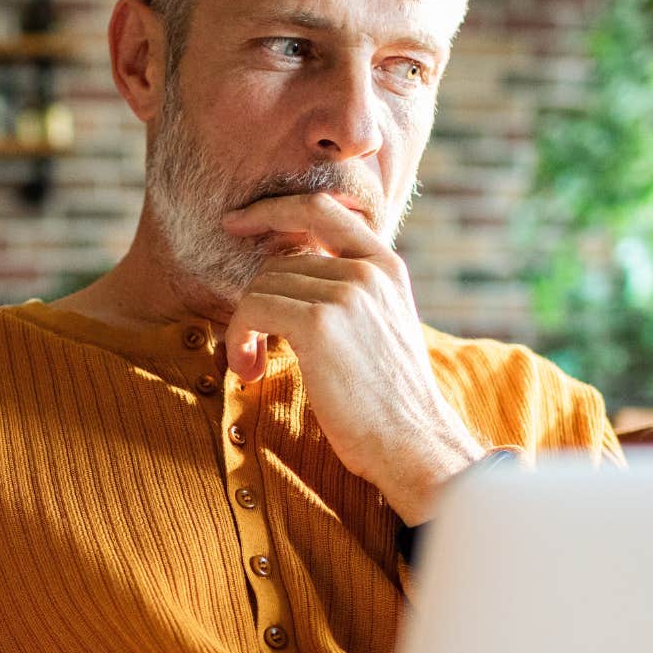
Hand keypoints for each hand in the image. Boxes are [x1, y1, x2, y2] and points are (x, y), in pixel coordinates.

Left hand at [222, 192, 484, 523]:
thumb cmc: (390, 401)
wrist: (414, 444)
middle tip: (253, 348)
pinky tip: (250, 371)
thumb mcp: (382, 327)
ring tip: (255, 366)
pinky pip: (251, 311)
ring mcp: (345, 293)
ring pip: (260, 286)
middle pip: (279, 261)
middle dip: (256, 302)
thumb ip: (351, 292)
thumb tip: (290, 272)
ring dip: (244, 328)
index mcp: (386, 265)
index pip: (320, 208)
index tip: (237, 221)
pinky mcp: (318, 323)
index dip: (272, 208)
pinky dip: (237, 340)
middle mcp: (368, 270)